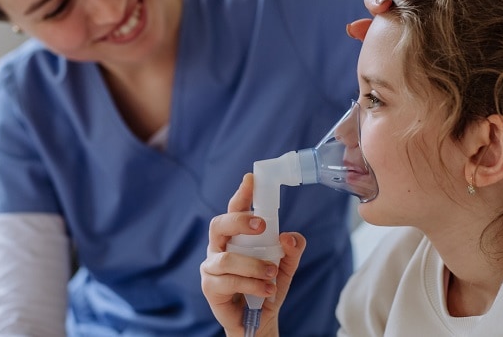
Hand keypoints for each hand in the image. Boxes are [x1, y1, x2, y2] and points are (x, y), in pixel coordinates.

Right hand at [200, 173, 306, 336]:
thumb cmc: (266, 286)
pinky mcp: (210, 288)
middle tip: (262, 226)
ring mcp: (211, 267)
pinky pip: (227, 281)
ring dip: (253, 265)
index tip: (252, 179)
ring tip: (272, 274)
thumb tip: (288, 236)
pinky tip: (266, 290)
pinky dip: (250, 284)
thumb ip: (292, 250)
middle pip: (219, 225)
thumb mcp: (286, 267)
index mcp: (236, 236)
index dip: (242, 193)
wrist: (258, 322)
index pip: (235, 209)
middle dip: (239, 221)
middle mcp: (219, 247)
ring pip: (226, 259)